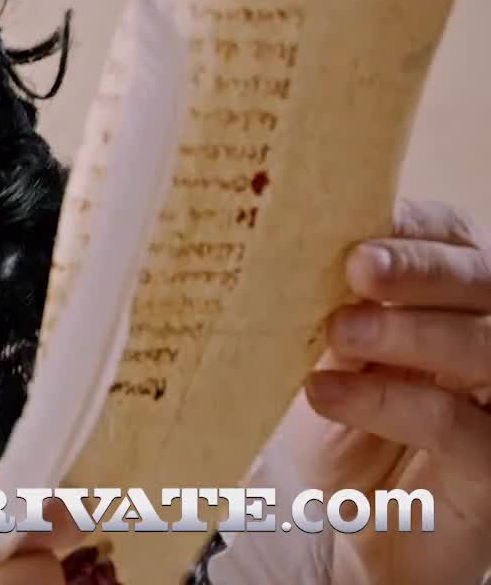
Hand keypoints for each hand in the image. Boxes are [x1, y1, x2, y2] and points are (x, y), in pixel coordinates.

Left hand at [264, 197, 490, 582]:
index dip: (414, 229)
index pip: (454, 241)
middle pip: (483, 283)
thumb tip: (289, 252)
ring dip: (411, 332)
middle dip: (422, 269)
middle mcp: (488, 341)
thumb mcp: (328, 356)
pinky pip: (458, 427)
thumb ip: (328, 307)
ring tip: (338, 331)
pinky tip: (326, 392)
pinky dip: (390, 403)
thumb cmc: (343, 428)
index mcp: (451, 301)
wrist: (346, 532)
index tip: (357, 226)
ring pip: (486, 348)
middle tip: (357, 267)